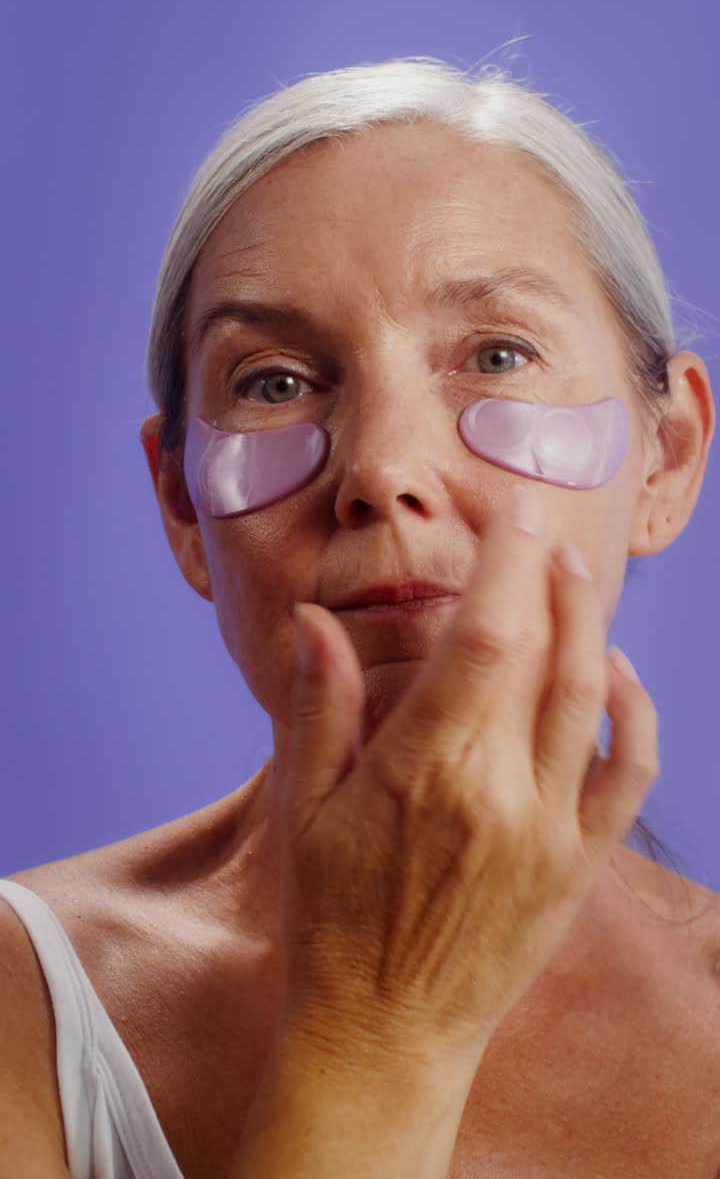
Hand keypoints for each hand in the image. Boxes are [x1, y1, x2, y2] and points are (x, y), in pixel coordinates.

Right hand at [273, 491, 657, 1076]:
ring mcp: (549, 830)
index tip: (513, 512)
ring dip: (589, 623)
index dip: (508, 561)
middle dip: (549, 573)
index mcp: (423, 769)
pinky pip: (628, 772)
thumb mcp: (303, 807)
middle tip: (541, 524)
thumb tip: (313, 617)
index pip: (487, 635)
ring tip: (572, 573)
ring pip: (591, 698)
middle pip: (548, 650)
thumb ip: (317, 705)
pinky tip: (614, 668)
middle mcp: (498, 792)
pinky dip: (635, 712)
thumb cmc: (332, 915)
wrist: (386, 1030)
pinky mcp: (578, 863)